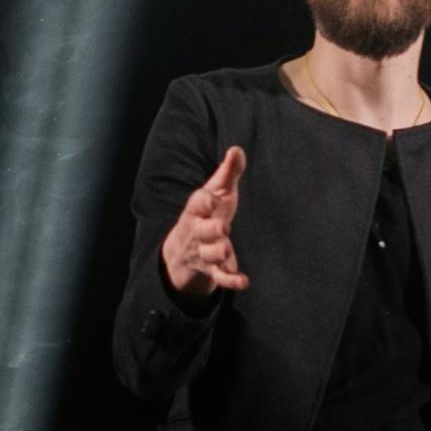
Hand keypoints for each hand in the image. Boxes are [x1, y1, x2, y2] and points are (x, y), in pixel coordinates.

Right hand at [161, 145, 249, 300]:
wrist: (186, 248)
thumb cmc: (207, 213)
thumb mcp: (216, 192)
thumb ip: (227, 173)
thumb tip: (237, 149)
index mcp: (198, 210)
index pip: (197, 203)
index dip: (204, 201)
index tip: (213, 198)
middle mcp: (198, 231)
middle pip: (202, 231)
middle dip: (211, 230)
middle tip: (222, 227)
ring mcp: (204, 252)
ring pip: (209, 254)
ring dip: (218, 253)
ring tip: (227, 250)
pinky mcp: (213, 270)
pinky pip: (219, 277)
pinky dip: (230, 280)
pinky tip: (244, 281)